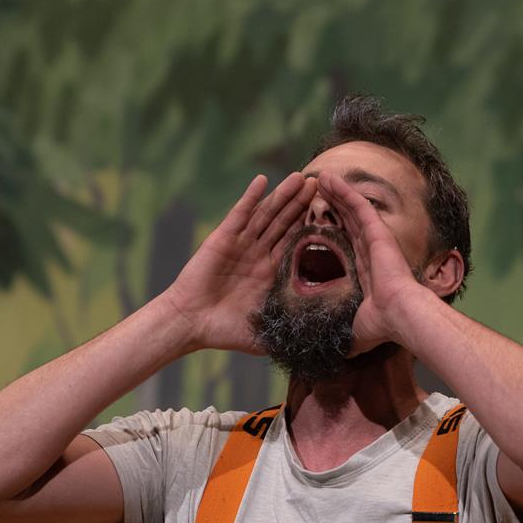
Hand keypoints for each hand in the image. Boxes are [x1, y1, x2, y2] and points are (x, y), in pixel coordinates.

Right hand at [163, 172, 317, 354]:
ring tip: (301, 177)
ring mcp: (241, 244)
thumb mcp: (265, 335)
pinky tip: (263, 180)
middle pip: (284, 223)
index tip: (332, 214)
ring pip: (267, 214)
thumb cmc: (225, 332)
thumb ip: (287, 333)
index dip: (311, 228)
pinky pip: (240, 214)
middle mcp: (258, 255)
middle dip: (301, 204)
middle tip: (321, 184)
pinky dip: (251, 197)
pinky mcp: (223, 238)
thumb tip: (316, 345)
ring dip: (283, 195)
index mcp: (270, 274)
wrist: (190, 324)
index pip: (295, 245)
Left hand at [315, 171, 421, 355]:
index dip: (333, 231)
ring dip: (334, 192)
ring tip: (317, 177)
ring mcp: (374, 239)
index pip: (346, 244)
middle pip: (347, 222)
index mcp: (365, 270)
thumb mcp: (354, 331)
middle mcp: (370, 251)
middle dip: (333, 206)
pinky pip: (356, 205)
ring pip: (350, 209)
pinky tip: (326, 177)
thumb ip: (343, 336)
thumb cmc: (380, 327)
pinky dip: (342, 190)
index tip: (319, 223)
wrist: (400, 316)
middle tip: (315, 193)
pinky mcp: (377, 231)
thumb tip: (332, 356)